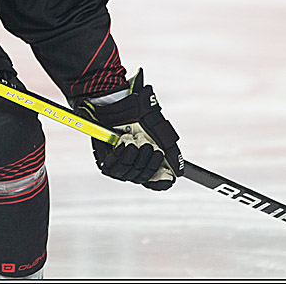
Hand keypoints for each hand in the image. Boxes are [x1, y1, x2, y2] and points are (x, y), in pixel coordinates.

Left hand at [78, 69, 182, 190]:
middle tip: (149, 146)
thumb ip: (172, 154)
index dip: (160, 181)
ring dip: (135, 157)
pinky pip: (113, 167)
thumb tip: (180, 173)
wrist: (122, 103)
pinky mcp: (104, 160)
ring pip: (129, 174)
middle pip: (142, 178)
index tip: (167, 176)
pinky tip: (125, 142)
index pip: (155, 183)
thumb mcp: (161, 133)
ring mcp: (119, 164)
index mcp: (148, 162)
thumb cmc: (141, 115)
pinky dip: (121, 154)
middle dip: (148, 162)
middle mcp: (134, 166)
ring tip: (135, 141)